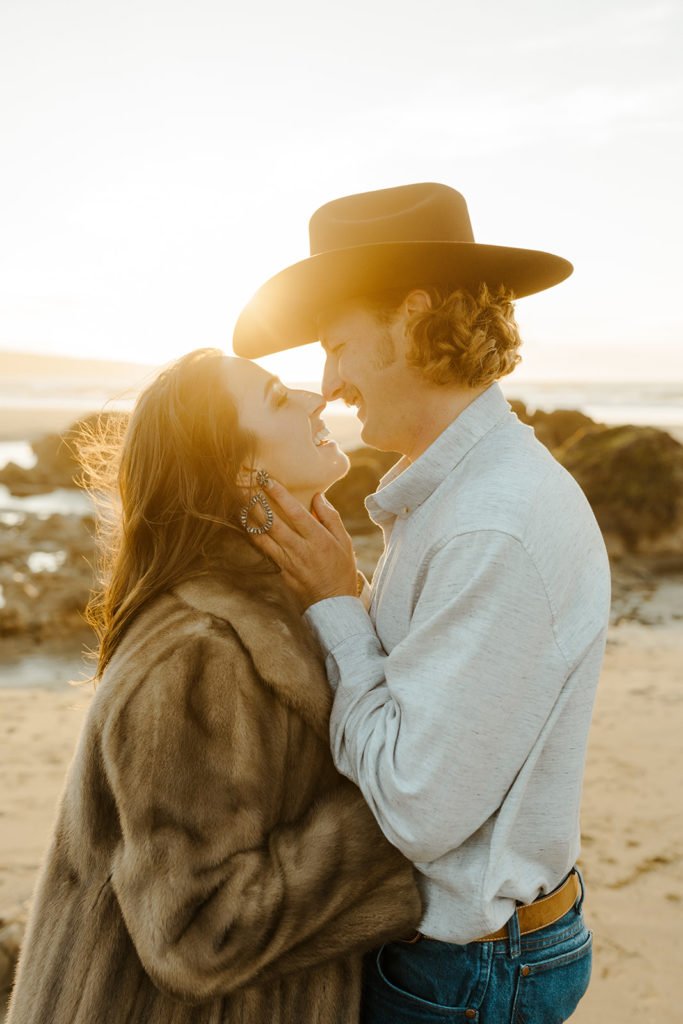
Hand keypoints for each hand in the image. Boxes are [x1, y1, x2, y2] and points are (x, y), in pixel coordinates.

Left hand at [250, 479, 358, 610]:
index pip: (296, 512)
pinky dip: (254, 536)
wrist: (332, 603)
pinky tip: (247, 525)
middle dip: (257, 503)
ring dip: (250, 519)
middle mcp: (300, 549)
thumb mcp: (344, 541)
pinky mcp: (281, 570)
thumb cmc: (341, 569)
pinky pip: (264, 550)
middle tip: (244, 487)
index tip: (267, 480)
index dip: (280, 495)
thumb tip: (318, 496)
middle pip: (273, 523)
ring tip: (240, 502)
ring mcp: (288, 561)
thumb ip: (331, 517)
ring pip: (263, 537)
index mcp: (318, 539)